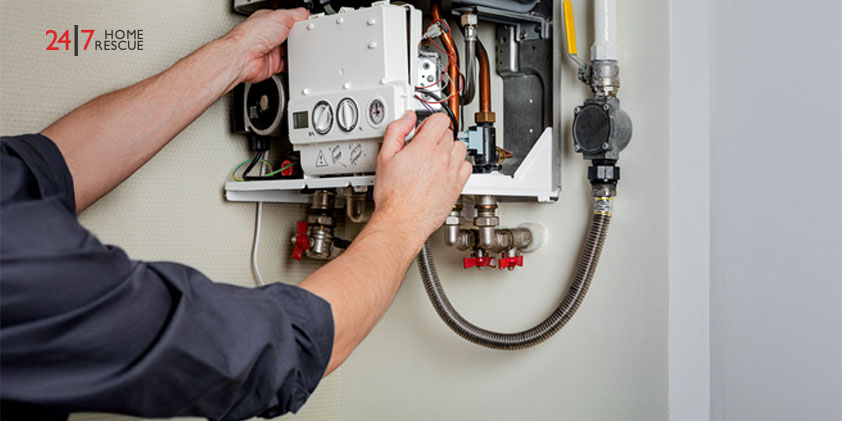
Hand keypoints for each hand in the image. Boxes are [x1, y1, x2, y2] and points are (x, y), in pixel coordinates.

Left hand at [223, 8, 309, 83]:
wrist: (244, 57)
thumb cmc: (253, 35)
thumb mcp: (281, 16)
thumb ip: (296, 14)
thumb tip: (306, 13)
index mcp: (270, 20)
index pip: (289, 19)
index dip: (299, 22)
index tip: (309, 24)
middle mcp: (269, 35)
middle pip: (291, 37)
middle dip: (299, 38)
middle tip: (306, 38)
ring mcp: (271, 50)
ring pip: (289, 52)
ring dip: (295, 52)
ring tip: (300, 50)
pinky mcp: (272, 64)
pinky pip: (286, 66)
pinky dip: (292, 66)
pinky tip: (295, 63)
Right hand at [372, 112, 471, 244]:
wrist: (402, 221)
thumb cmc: (393, 196)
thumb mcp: (384, 157)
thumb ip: (396, 131)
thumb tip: (407, 118)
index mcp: (424, 148)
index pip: (440, 120)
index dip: (429, 122)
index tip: (423, 130)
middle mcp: (442, 159)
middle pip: (449, 133)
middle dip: (436, 137)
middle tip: (424, 147)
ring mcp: (452, 173)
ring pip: (460, 148)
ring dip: (449, 149)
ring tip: (436, 157)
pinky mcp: (457, 186)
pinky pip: (467, 166)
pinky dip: (459, 164)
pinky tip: (446, 169)